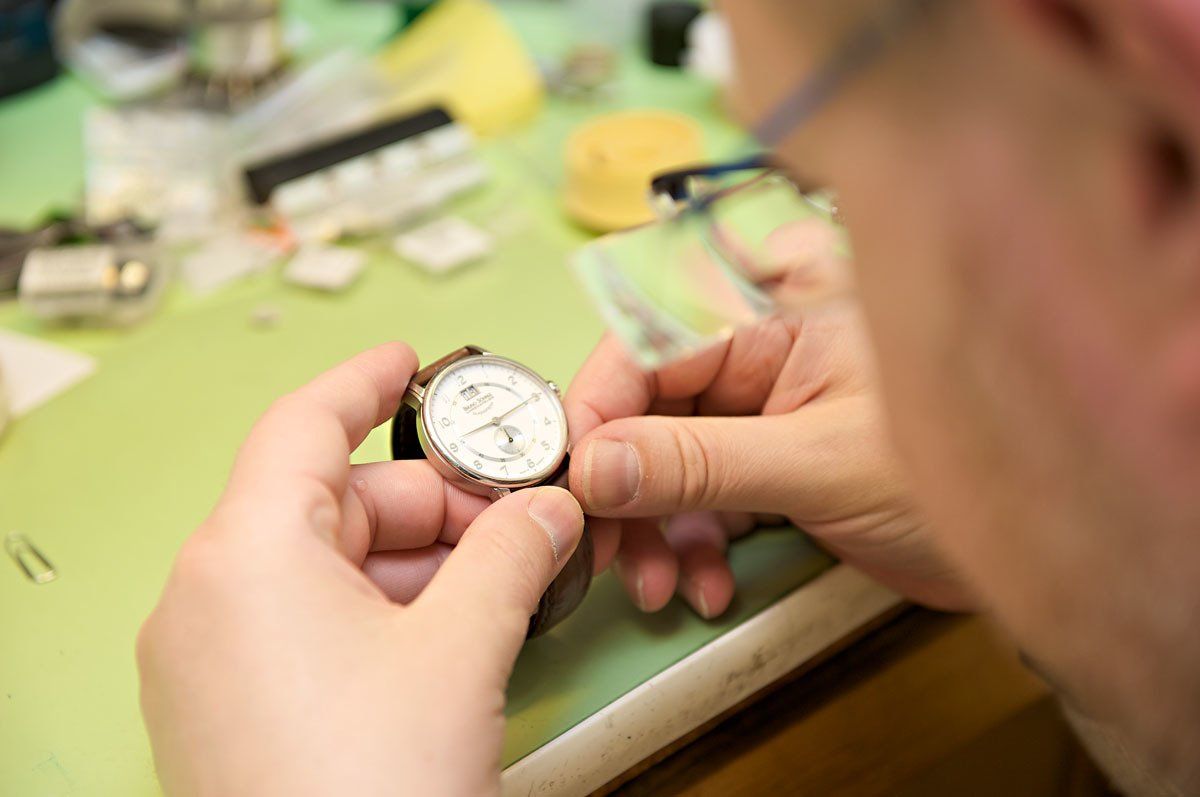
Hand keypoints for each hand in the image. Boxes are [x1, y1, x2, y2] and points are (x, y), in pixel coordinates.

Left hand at [137, 343, 584, 795]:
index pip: (303, 424)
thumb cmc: (372, 785)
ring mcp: (208, 656)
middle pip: (331, 501)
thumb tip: (550, 509)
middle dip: (433, 502)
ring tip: (501, 579)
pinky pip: (306, 621)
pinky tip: (450, 631)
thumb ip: (514, 553)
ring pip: (326, 565)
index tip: (413, 360)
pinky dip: (380, 609)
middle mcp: (207, 594)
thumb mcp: (465, 646)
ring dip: (418, 563)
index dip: (367, 381)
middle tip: (515, 511)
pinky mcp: (227, 706)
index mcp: (245, 552)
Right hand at [566, 308, 974, 617]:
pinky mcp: (767, 451)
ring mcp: (764, 398)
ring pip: (664, 451)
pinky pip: (698, 488)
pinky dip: (690, 539)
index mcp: (780, 299)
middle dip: (623, 483)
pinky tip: (704, 578)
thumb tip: (598, 463)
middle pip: (647, 399)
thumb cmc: (964, 468)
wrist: (1035, 545)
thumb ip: (700, 463)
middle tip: (605, 546)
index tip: (570, 471)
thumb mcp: (818, 464)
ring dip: (653, 525)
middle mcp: (764, 337)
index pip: (650, 332)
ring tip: (662, 581)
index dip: (599, 403)